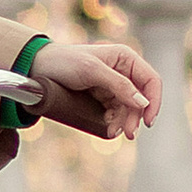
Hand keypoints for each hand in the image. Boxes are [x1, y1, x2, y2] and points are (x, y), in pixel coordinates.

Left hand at [25, 35, 160, 140]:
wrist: (38, 67)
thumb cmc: (64, 62)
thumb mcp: (92, 72)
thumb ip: (119, 85)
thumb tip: (142, 103)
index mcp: (125, 58)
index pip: (151, 80)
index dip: (154, 101)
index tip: (147, 121)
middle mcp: (123, 70)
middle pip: (140, 97)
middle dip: (135, 116)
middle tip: (129, 133)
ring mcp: (113, 83)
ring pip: (128, 107)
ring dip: (125, 121)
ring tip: (115, 133)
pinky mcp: (102, 94)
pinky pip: (115, 110)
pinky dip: (115, 121)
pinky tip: (110, 129)